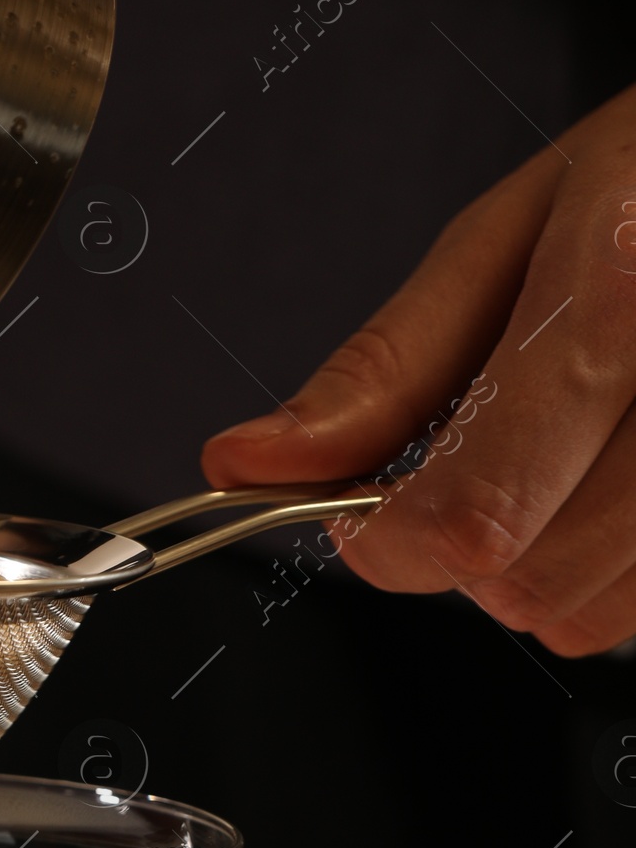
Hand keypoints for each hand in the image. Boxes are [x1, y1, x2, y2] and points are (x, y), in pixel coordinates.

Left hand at [202, 84, 635, 657]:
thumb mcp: (514, 230)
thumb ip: (383, 369)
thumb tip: (249, 462)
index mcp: (614, 294)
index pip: (471, 518)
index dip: (387, 540)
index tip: (364, 509)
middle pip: (526, 585)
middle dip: (464, 550)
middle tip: (483, 460)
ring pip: (588, 618)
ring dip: (540, 567)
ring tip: (570, 456)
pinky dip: (612, 569)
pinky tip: (623, 476)